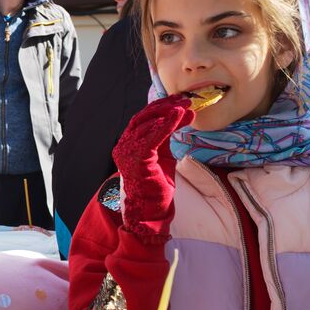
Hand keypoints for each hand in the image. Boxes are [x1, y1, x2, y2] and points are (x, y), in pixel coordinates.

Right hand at [111, 94, 194, 243]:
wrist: (150, 210)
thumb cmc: (156, 186)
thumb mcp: (163, 155)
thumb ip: (167, 136)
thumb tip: (182, 115)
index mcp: (128, 143)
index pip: (144, 118)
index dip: (161, 107)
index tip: (179, 100)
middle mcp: (124, 145)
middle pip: (144, 117)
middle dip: (165, 106)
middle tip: (185, 100)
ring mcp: (127, 151)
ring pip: (147, 124)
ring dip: (168, 113)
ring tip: (185, 106)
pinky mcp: (136, 159)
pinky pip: (151, 137)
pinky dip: (165, 125)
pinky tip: (177, 117)